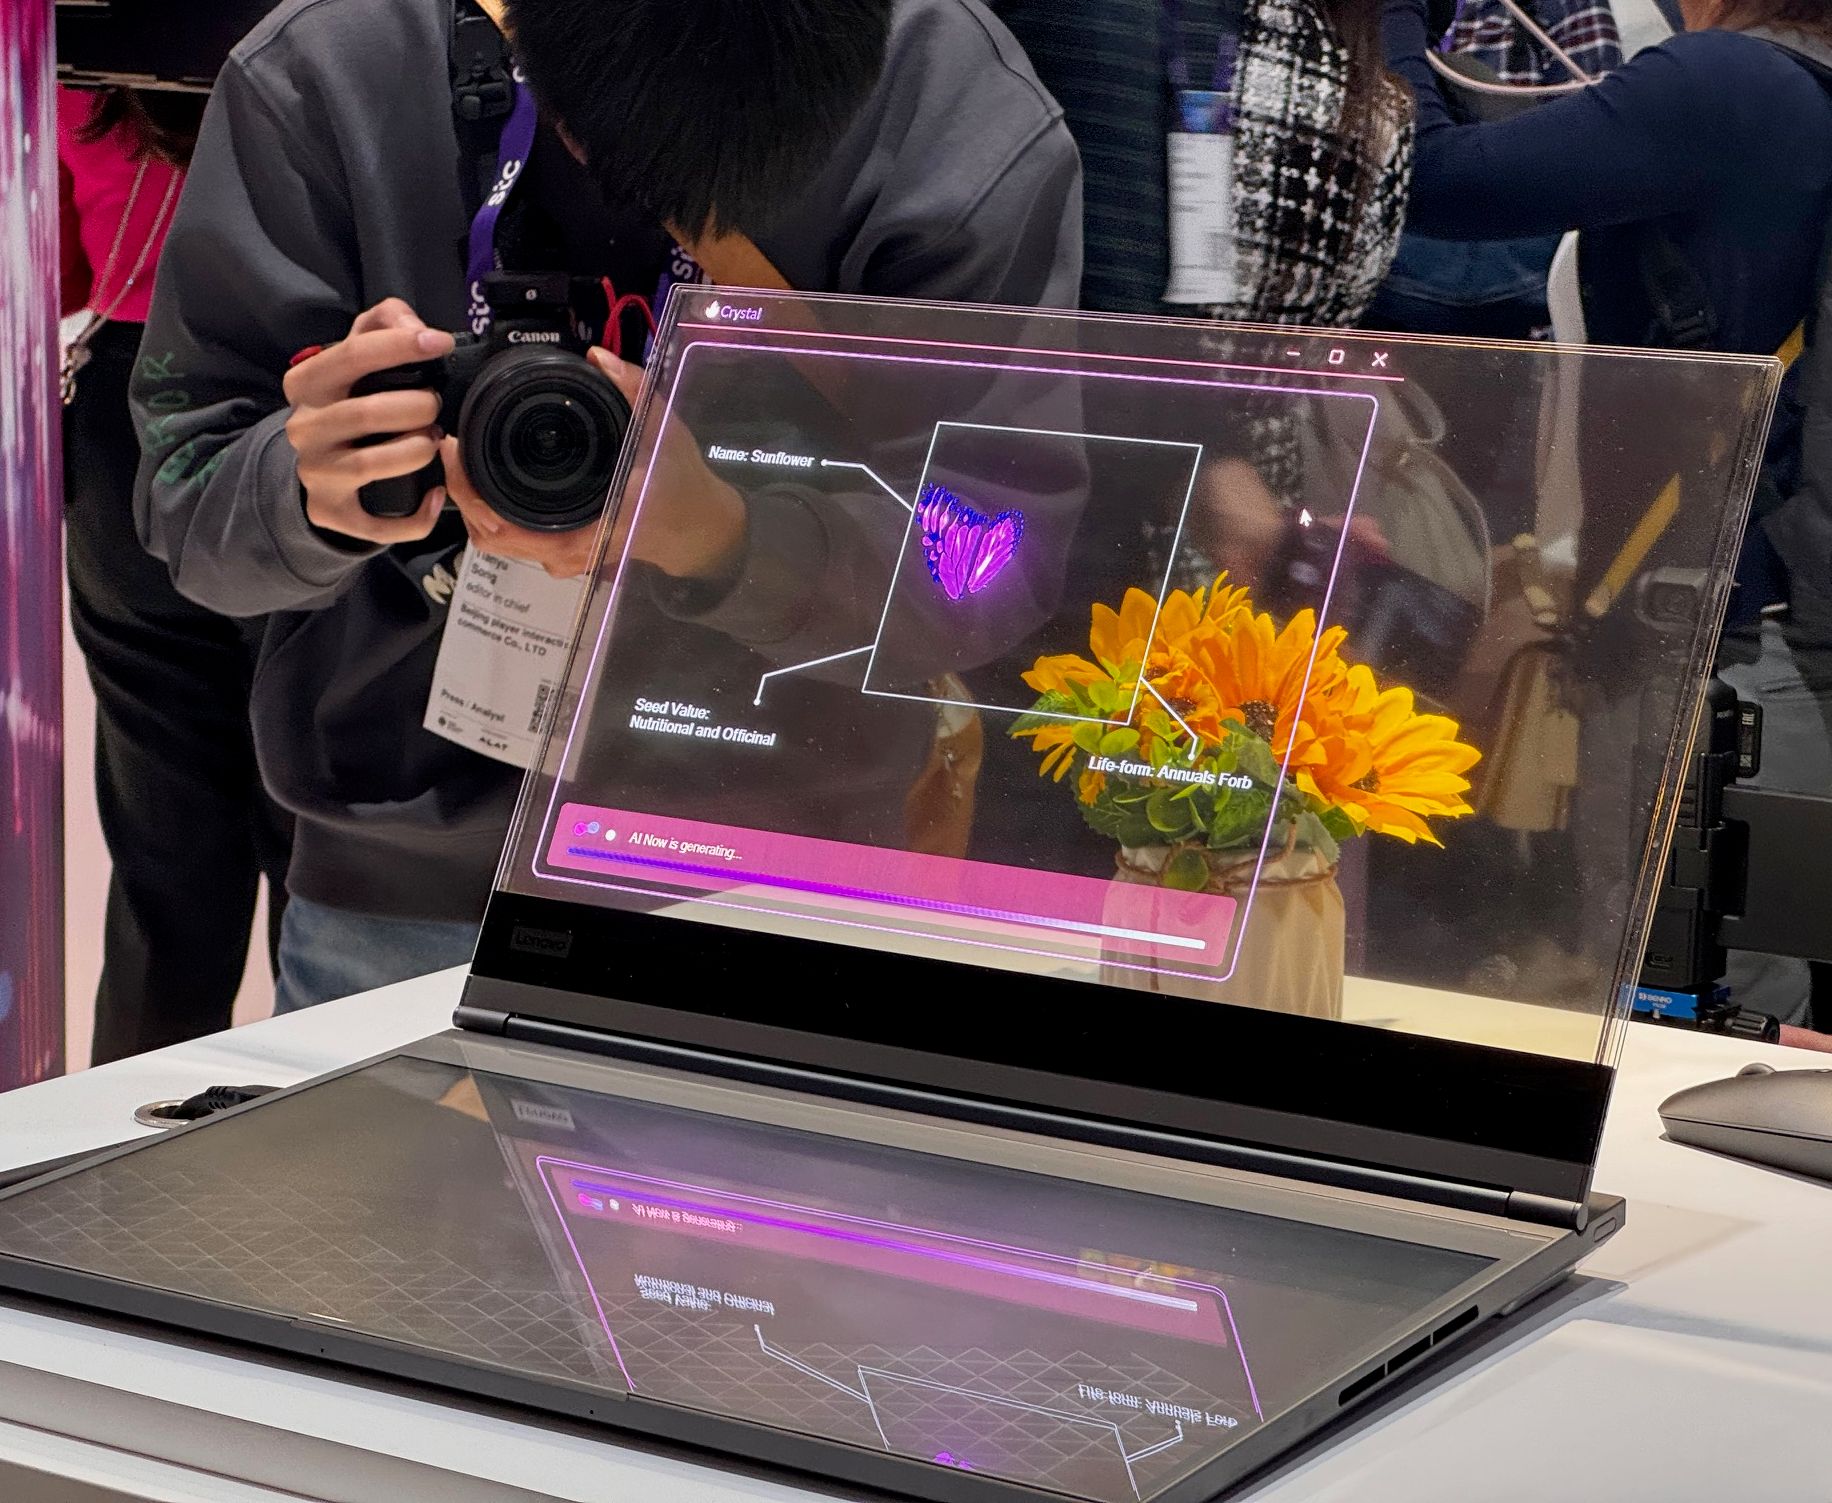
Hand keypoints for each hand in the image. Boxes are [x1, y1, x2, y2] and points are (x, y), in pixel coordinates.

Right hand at [282, 297, 454, 544]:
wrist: (319, 466)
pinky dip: (415, 514)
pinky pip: (377, 523)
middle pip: (366, 413)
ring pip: (373, 463)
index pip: (350, 356)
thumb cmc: (347, 404)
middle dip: (417, 407)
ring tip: (433, 442)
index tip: (439, 344)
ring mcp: (315, 473)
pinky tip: (434, 494)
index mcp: (306, 384)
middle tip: (435, 408)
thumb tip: (415, 326)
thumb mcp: (355, 358)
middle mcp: (304, 428)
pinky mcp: (331, 512)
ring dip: (418, 451)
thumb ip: (382, 325)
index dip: (399, 346)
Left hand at [445, 346, 745, 583]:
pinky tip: (482, 479)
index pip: (507, 526)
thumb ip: (634, 389)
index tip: (457, 449)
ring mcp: (562, 557)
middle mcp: (570, 551)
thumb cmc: (679, 482)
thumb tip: (598, 356)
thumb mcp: (664, 429)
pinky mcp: (559, 553)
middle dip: (461, 493)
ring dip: (471, 504)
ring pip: (495, 541)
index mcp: (591, 527)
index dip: (470, 492)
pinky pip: (510, 539)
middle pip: (489, 535)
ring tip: (461, 459)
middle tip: (451, 446)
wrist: (694, 526)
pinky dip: (489, 512)